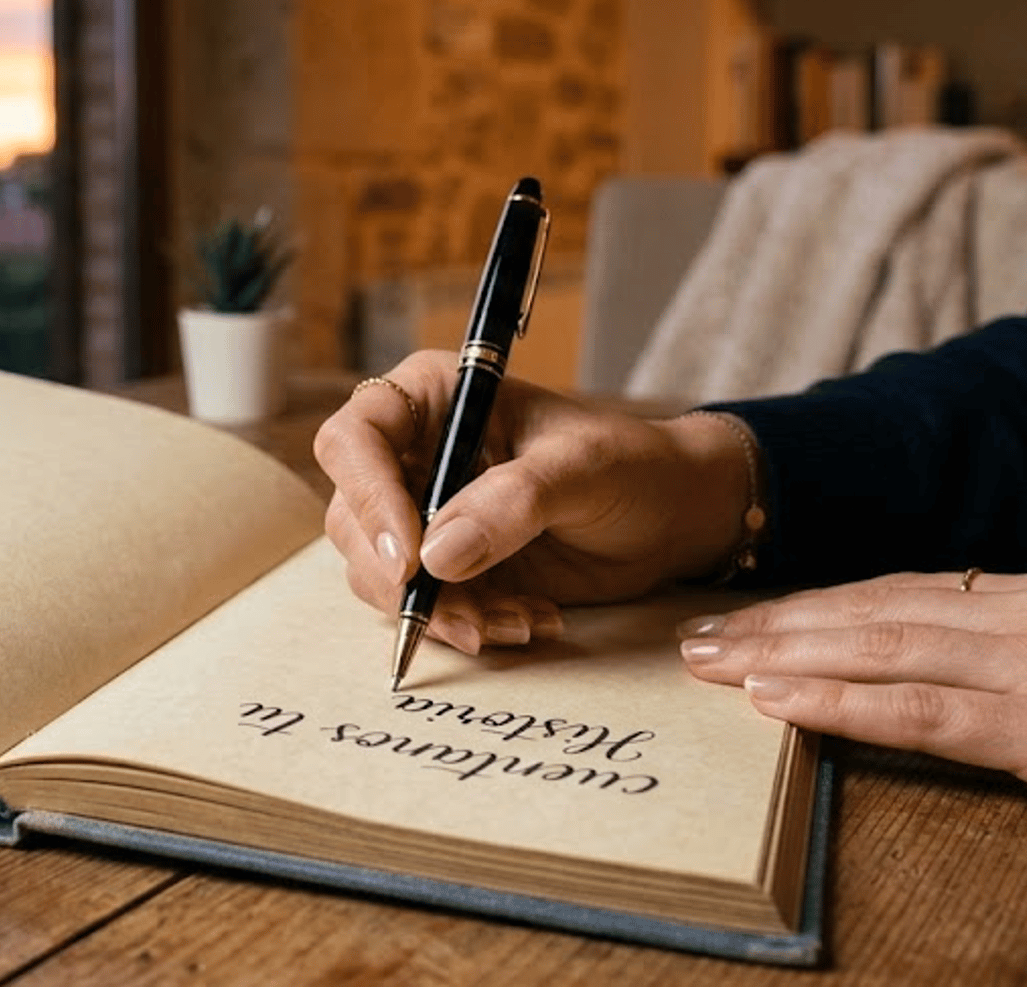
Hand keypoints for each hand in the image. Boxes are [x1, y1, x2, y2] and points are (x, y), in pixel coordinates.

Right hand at [313, 350, 754, 653]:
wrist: (673, 517)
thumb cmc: (632, 466)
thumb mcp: (580, 470)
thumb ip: (511, 504)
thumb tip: (436, 557)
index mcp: (434, 400)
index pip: (355, 440)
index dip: (369, 498)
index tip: (410, 559)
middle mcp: (415, 456)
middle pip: (353, 519)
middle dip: (401, 578)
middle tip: (463, 615)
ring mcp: (426, 517)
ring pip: (380, 575)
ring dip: (441, 612)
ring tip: (518, 622)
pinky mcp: (448, 569)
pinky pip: (426, 608)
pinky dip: (469, 627)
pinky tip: (531, 623)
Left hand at [679, 567, 1026, 836]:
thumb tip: (949, 653)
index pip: (904, 589)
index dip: (816, 603)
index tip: (747, 616)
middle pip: (874, 606)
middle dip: (775, 620)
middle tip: (692, 634)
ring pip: (881, 645)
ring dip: (782, 652)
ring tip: (708, 660)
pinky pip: (921, 711)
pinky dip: (840, 702)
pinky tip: (776, 701)